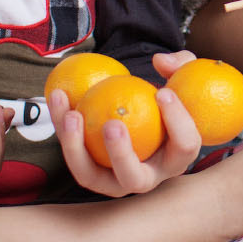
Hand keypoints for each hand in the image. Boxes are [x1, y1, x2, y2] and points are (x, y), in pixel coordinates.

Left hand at [44, 50, 204, 196]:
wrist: (142, 114)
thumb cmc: (166, 97)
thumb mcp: (184, 77)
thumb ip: (180, 64)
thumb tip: (160, 62)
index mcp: (177, 159)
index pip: (184, 146)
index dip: (177, 122)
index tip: (163, 93)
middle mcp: (147, 177)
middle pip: (134, 179)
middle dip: (121, 155)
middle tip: (113, 123)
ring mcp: (113, 178)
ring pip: (91, 176)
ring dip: (76, 148)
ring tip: (71, 115)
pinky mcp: (87, 167)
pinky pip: (72, 151)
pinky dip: (61, 126)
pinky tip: (59, 96)